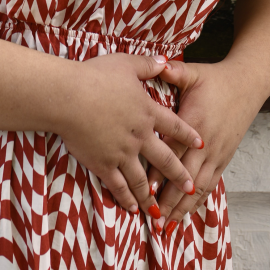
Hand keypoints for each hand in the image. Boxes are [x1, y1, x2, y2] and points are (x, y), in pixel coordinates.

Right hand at [56, 53, 204, 217]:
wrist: (70, 97)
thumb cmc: (96, 76)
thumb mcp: (126, 63)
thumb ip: (147, 65)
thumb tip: (165, 61)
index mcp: (147, 112)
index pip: (174, 126)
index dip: (188, 135)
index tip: (200, 144)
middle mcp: (139, 136)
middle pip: (164, 159)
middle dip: (179, 175)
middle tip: (190, 187)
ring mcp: (121, 153)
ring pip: (142, 179)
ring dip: (153, 195)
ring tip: (161, 208)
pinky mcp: (102, 164)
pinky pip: (118, 185)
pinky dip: (126, 198)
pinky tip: (131, 207)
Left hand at [146, 59, 262, 235]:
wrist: (246, 85)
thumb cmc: (215, 79)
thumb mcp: (194, 73)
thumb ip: (174, 71)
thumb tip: (157, 64)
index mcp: (195, 122)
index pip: (174, 151)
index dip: (160, 171)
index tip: (145, 188)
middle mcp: (206, 143)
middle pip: (185, 177)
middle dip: (169, 199)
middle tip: (152, 219)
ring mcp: (217, 153)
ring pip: (198, 186)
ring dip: (182, 206)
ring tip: (166, 225)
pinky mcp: (224, 158)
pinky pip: (210, 184)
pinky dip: (197, 201)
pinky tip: (186, 214)